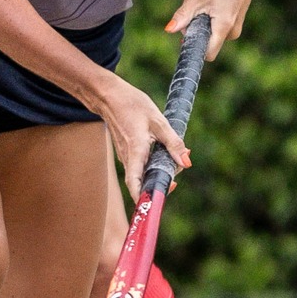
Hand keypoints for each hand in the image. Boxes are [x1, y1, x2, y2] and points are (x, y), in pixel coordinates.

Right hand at [95, 72, 188, 202]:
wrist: (109, 97)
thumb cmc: (132, 105)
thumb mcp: (158, 121)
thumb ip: (173, 143)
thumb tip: (187, 162)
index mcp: (136, 152)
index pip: (135, 184)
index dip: (145, 198)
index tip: (159, 201)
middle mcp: (129, 158)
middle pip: (143, 183)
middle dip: (162, 181)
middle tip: (178, 167)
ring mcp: (127, 157)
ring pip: (144, 174)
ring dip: (160, 172)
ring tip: (174, 158)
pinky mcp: (128, 153)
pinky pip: (141, 166)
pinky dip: (154, 164)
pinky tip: (165, 152)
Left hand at [163, 0, 260, 60]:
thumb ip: (183, 16)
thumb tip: (168, 30)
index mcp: (223, 28)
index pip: (207, 54)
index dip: (193, 47)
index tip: (185, 34)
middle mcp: (232, 32)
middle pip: (205, 40)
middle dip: (193, 26)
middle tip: (190, 4)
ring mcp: (235, 27)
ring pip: (210, 31)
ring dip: (199, 18)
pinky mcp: (235, 22)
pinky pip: (216, 25)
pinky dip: (207, 15)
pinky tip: (208, 0)